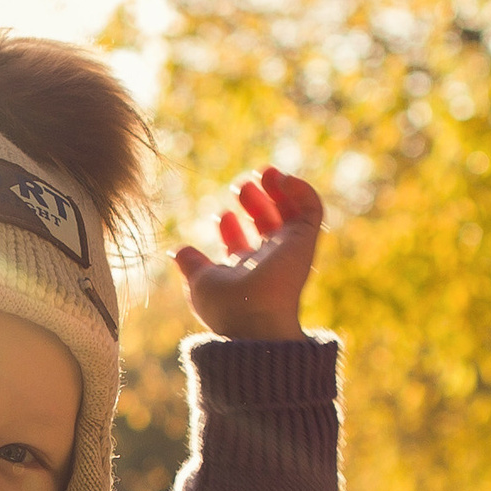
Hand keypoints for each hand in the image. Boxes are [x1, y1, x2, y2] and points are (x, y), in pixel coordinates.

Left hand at [174, 166, 322, 341]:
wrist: (256, 318)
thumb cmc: (226, 306)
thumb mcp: (200, 282)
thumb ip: (191, 264)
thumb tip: (178, 251)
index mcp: (245, 273)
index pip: (242, 246)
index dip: (231, 227)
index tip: (222, 214)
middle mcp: (269, 262)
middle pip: (267, 226)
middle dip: (255, 202)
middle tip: (241, 185)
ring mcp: (289, 251)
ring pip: (291, 214)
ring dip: (279, 190)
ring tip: (264, 172)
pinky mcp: (305, 240)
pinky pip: (312, 210)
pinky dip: (301, 190)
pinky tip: (283, 179)